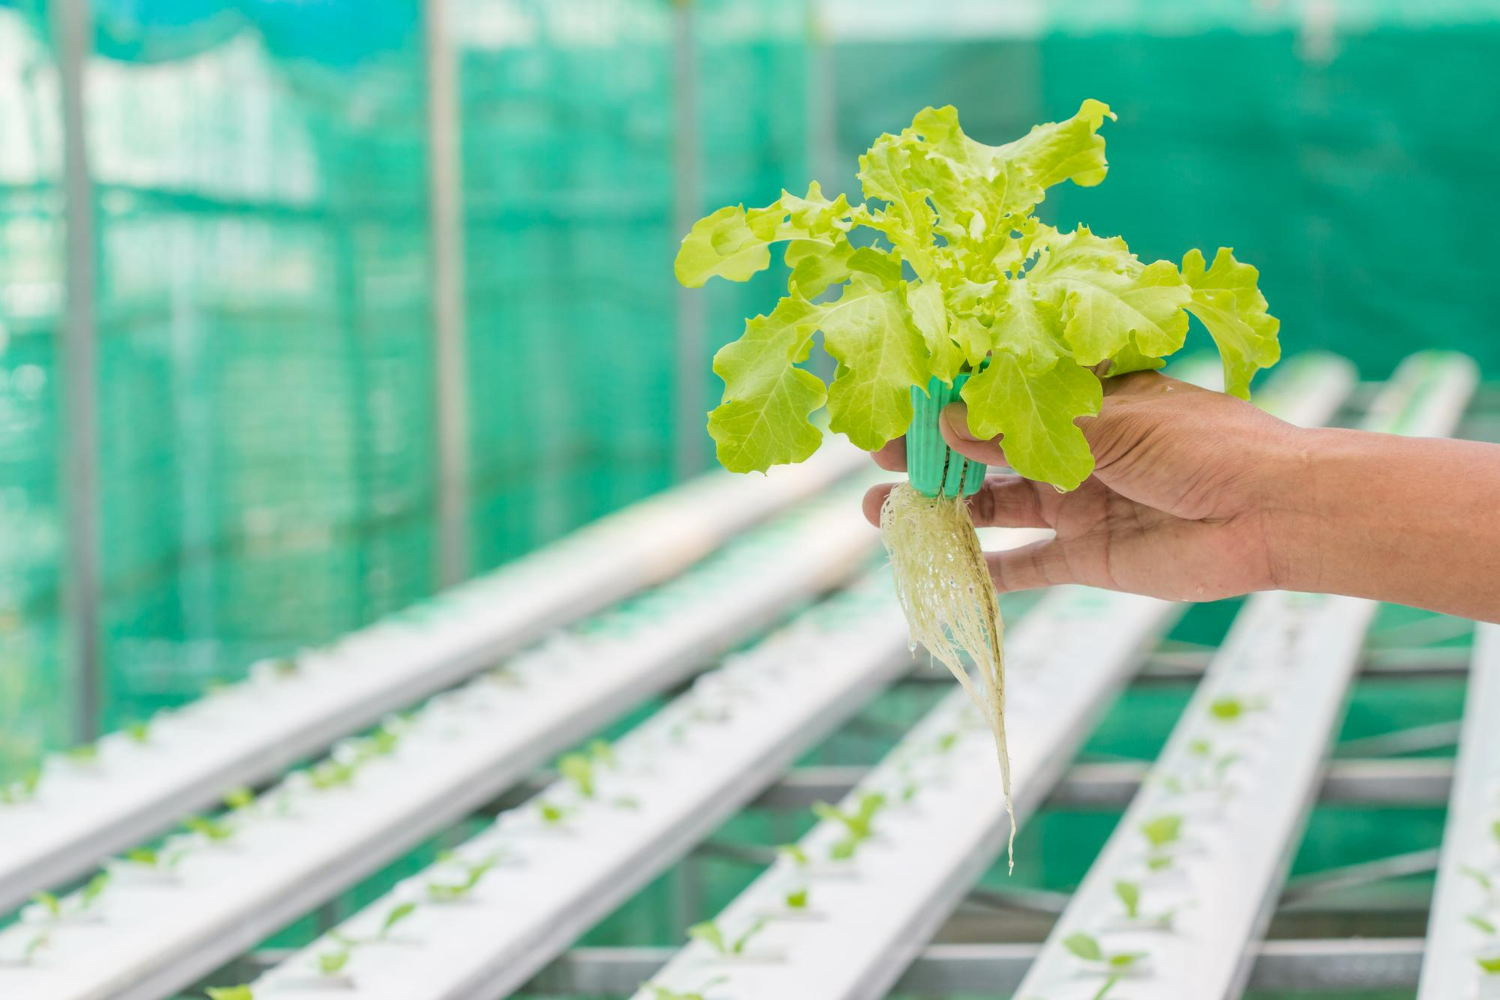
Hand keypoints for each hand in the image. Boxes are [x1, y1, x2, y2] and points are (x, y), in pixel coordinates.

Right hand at [862, 371, 1312, 601]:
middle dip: (931, 455)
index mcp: (1083, 401)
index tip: (898, 402)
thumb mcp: (1109, 425)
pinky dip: (985, 573)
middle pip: (986, 452)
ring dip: (942, 508)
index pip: (1003, 396)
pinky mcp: (1087, 558)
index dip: (950, 400)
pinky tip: (940, 570)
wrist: (1272, 514)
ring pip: (993, 507)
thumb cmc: (1203, 444)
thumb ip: (1027, 431)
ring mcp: (1077, 505)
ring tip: (883, 510)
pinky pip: (1025, 568)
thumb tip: (950, 421)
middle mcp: (1073, 451)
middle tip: (875, 458)